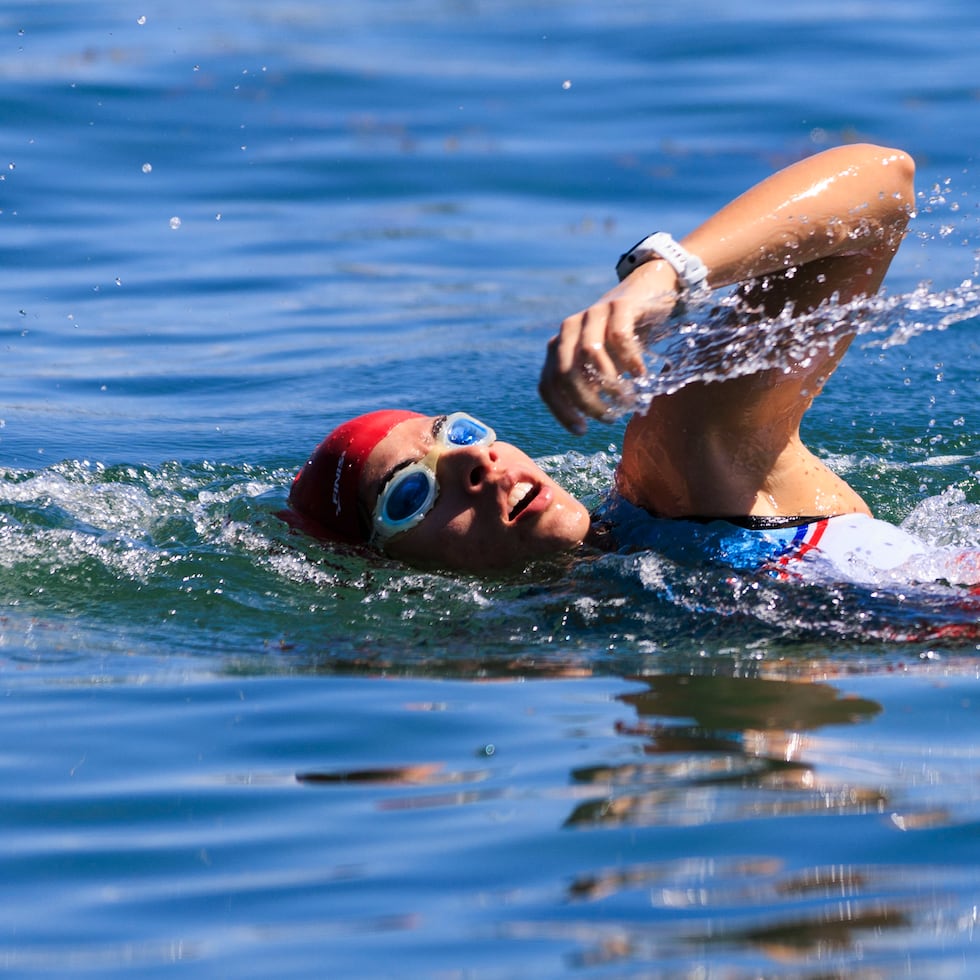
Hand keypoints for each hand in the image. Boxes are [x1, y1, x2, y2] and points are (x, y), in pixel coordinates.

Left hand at [538, 263, 678, 433]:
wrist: (648, 291)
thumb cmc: (623, 337)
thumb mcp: (602, 363)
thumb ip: (591, 384)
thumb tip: (595, 417)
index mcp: (559, 346)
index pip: (547, 384)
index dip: (561, 411)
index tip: (582, 431)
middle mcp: (569, 329)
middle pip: (565, 372)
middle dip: (586, 402)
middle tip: (609, 418)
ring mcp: (593, 314)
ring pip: (589, 355)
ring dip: (609, 384)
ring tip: (628, 401)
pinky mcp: (619, 305)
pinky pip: (619, 336)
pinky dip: (630, 360)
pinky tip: (641, 376)